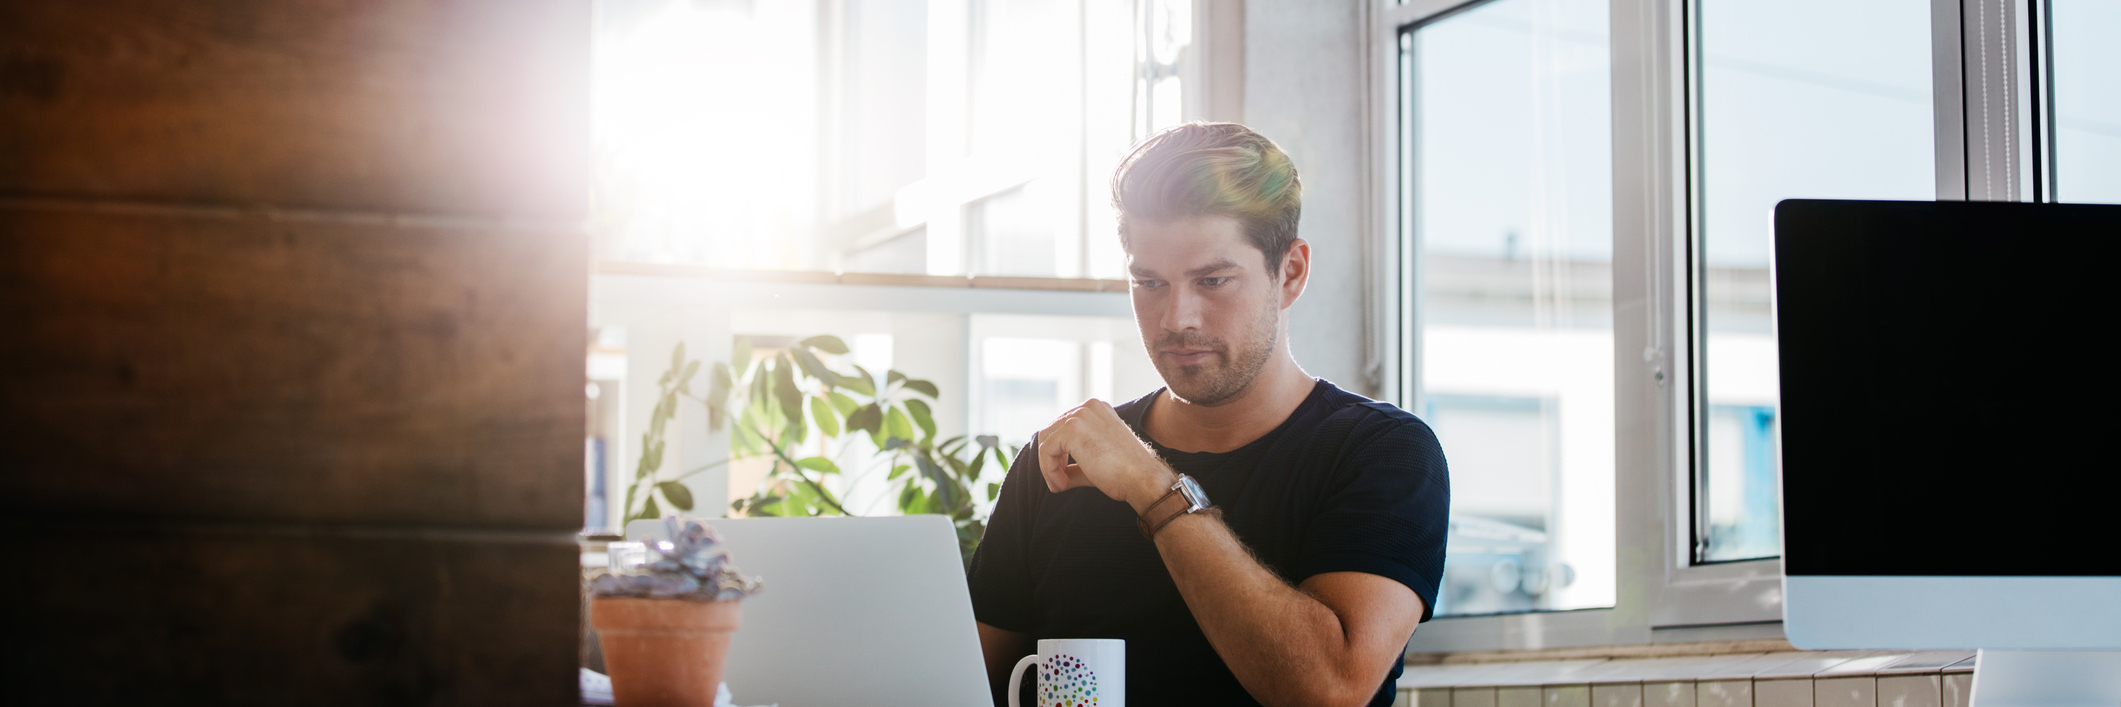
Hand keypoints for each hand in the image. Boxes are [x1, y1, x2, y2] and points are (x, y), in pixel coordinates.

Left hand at [1034, 399, 1176, 510]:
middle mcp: (1088, 407)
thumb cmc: (1126, 474)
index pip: (1063, 427)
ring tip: (1061, 486)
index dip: (1059, 453)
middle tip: (1060, 483)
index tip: (1064, 476)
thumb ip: (1073, 462)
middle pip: (1051, 431)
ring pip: (1046, 440)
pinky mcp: (1072, 429)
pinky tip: (1063, 485)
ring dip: (1049, 466)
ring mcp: (1080, 415)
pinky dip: (1049, 470)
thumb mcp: (1095, 462)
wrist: (1142, 479)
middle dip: (1051, 460)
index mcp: (1096, 410)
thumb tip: (1052, 471)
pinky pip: (1046, 450)